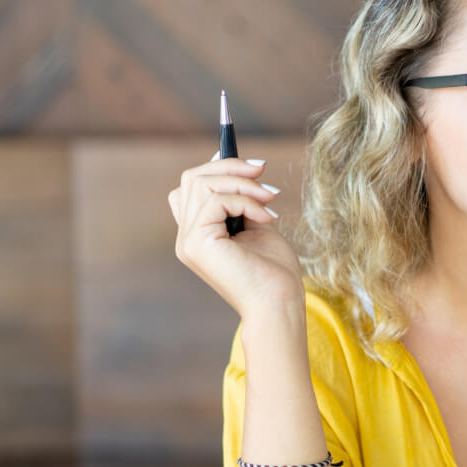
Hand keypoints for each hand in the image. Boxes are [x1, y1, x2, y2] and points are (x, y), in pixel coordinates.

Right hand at [168, 155, 302, 316]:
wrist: (279, 304)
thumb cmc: (274, 273)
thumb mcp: (258, 226)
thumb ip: (244, 201)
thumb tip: (241, 167)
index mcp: (198, 235)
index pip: (190, 189)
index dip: (213, 168)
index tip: (246, 162)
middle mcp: (187, 238)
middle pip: (192, 178)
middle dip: (230, 167)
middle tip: (262, 169)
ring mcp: (188, 241)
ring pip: (202, 183)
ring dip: (242, 183)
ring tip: (271, 197)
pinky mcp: (197, 243)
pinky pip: (216, 200)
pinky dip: (246, 201)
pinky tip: (267, 217)